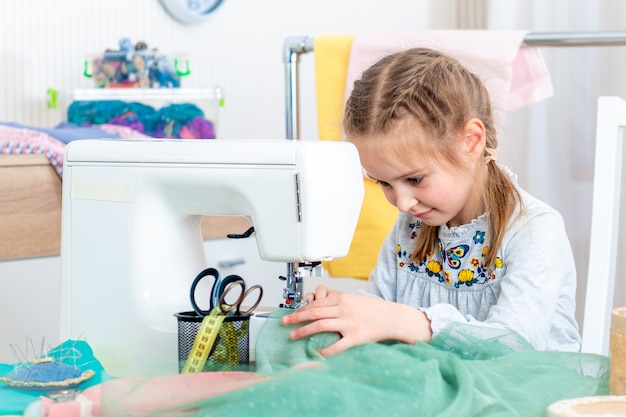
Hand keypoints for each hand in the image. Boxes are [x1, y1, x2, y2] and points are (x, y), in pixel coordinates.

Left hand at [282, 285, 431, 356]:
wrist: (393, 317)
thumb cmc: (374, 309)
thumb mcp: (354, 298)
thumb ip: (338, 300)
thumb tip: (320, 303)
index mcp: (342, 298)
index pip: (316, 302)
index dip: (301, 308)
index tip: (292, 312)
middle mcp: (344, 309)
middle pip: (314, 312)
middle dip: (296, 317)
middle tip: (285, 322)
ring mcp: (349, 323)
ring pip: (320, 325)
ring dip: (304, 331)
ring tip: (294, 335)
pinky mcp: (355, 337)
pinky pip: (337, 345)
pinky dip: (325, 350)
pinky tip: (317, 353)